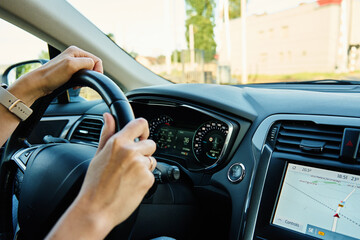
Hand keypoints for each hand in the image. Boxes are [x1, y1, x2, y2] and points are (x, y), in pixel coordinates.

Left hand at [8, 46, 102, 105]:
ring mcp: (70, 64)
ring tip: (77, 84)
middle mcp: (73, 56)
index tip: (92, 78)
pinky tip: (74, 85)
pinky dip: (80, 82)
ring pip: (87, 72)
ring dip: (84, 80)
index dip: (97, 70)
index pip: (96, 60)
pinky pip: (80, 76)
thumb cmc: (51, 75)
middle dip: (90, 75)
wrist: (38, 84)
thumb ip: (87, 62)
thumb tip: (93, 65)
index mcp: (75, 51)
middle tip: (82, 81)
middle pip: (92, 66)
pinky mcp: (68, 72)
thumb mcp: (72, 65)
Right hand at [73, 113, 156, 232]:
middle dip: (144, 152)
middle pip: (150, 144)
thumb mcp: (98, 155)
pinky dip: (144, 180)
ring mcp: (140, 165)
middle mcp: (131, 151)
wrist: (96, 209)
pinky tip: (131, 185)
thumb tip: (108, 117)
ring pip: (151, 160)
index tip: (142, 135)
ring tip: (127, 177)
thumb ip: (107, 134)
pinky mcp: (148, 179)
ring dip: (144, 166)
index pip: (140, 124)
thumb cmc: (94, 184)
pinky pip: (152, 174)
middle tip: (129, 164)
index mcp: (118, 142)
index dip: (143, 130)